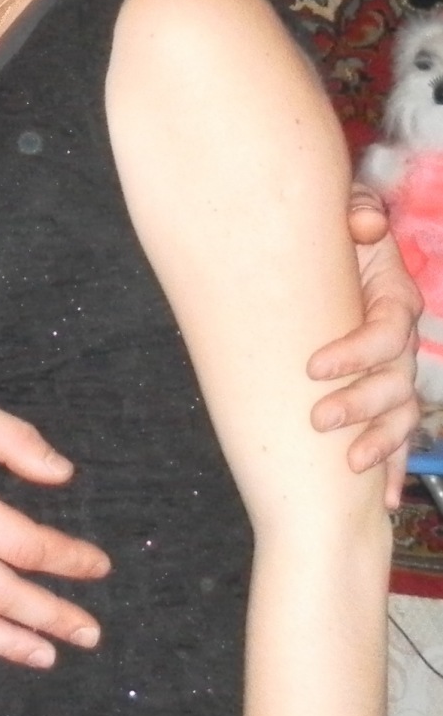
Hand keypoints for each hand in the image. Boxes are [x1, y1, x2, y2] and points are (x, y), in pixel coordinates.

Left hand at [308, 185, 421, 507]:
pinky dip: (395, 467)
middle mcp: (401, 341)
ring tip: (350, 464)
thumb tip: (362, 224)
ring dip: (381, 442)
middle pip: (396, 379)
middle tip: (317, 419)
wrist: (330, 265)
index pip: (387, 331)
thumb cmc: (334, 247)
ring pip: (402, 414)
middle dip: (360, 404)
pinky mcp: (388, 401)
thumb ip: (356, 216)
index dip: (356, 351)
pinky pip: (401, 438)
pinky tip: (386, 499)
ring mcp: (398, 374)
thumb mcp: (347, 223)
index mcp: (393, 300)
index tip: (312, 367)